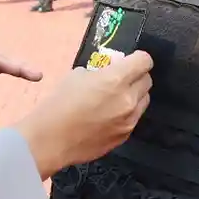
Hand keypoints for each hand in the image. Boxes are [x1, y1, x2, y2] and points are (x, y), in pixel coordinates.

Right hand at [17, 51, 153, 178]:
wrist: (51, 140)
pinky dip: (127, 113)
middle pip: (147, 80)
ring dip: (134, 95)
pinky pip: (134, 119)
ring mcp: (129, 120)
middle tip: (122, 78)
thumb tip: (106, 73)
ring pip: (144, 101)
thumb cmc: (59, 104)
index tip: (131, 60)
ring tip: (116, 98)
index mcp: (116, 79)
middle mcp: (128, 99)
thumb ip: (98, 72)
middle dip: (137, 76)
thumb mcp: (77, 75)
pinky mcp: (124, 136)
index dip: (138, 58)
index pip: (144, 61)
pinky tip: (109, 116)